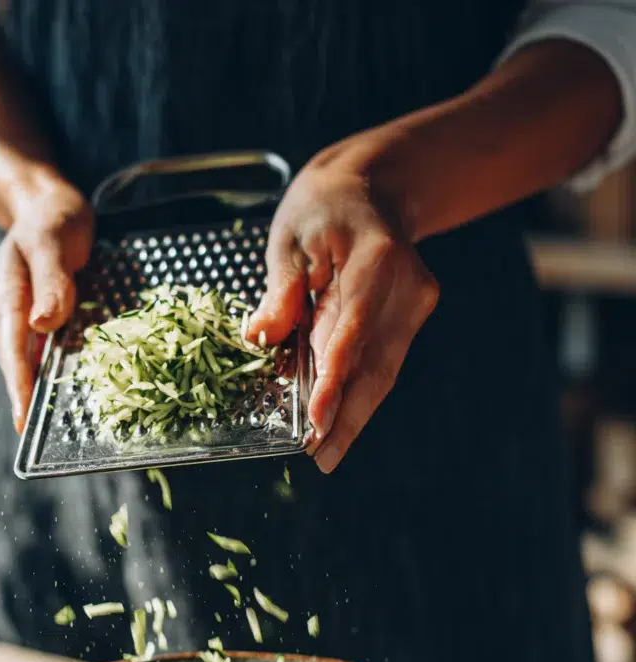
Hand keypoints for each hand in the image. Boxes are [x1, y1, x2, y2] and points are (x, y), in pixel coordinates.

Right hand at [0, 175, 93, 430]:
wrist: (48, 207)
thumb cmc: (52, 221)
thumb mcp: (53, 242)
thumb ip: (51, 281)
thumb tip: (42, 324)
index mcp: (10, 296)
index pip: (13, 350)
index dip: (19, 387)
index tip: (24, 420)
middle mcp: (13, 314)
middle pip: (17, 365)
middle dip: (25, 400)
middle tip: (35, 438)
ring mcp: (25, 321)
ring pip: (29, 363)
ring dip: (38, 392)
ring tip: (50, 427)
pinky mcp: (40, 323)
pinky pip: (44, 354)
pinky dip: (51, 374)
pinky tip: (65, 394)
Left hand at [247, 151, 438, 472]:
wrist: (372, 190)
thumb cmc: (324, 209)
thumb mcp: (291, 238)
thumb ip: (280, 290)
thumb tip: (261, 337)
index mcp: (378, 259)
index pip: (354, 329)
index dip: (335, 378)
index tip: (318, 418)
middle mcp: (407, 287)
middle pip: (377, 364)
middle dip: (348, 416)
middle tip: (322, 458)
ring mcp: (414, 306)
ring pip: (383, 372)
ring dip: (354, 415)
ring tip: (327, 453)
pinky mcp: (410, 320)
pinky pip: (381, 363)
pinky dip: (357, 393)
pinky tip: (335, 422)